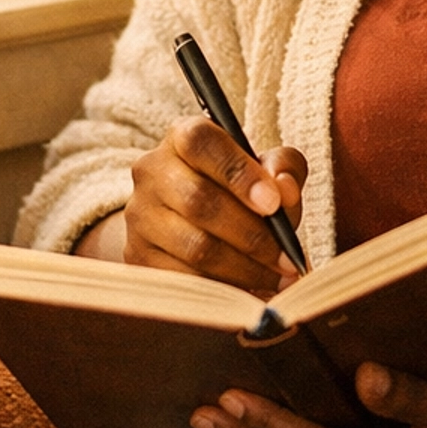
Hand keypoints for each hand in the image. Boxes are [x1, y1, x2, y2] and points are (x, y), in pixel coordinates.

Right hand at [120, 117, 306, 295]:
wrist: (191, 223)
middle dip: (252, 235)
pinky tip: (252, 290)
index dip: (239, 173)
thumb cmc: (239, 191)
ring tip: (278, 278)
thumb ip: (284, 169)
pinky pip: (185, 279)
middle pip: (199, 202)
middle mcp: (152, 172)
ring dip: (245, 269)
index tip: (274, 204)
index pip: (201, 143)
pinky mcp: (139, 257)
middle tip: (287, 258)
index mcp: (183, 137)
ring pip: (194, 247)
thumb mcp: (266, 170)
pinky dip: (224, 289)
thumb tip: (285, 190)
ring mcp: (140, 216)